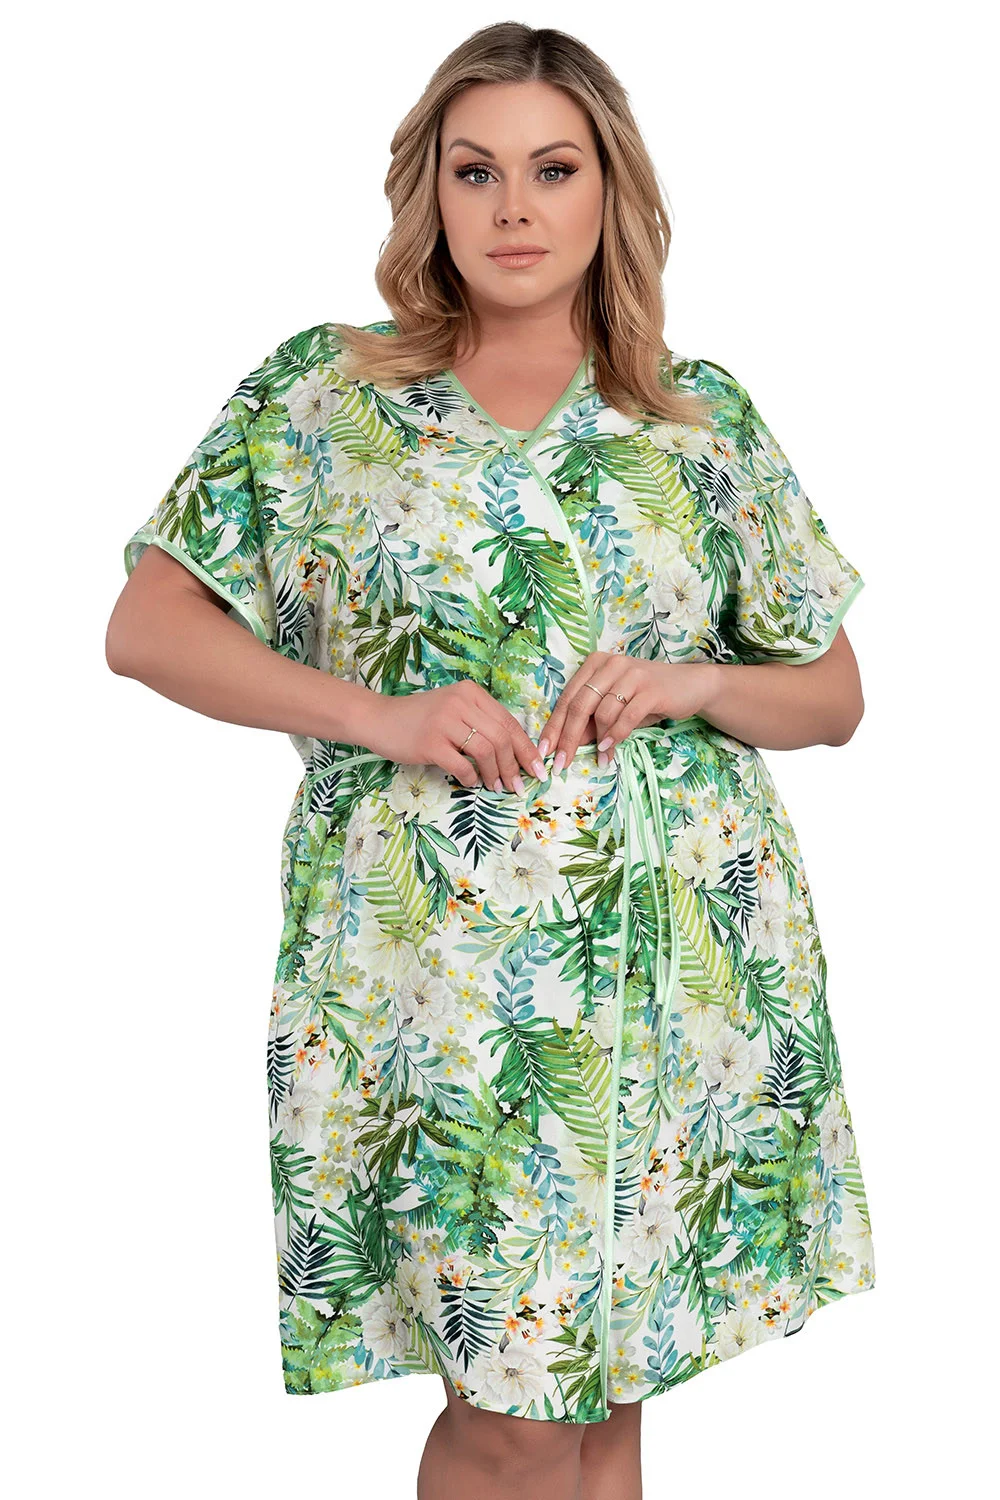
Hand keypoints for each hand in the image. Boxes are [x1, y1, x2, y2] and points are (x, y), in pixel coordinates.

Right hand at [365, 680, 548, 792]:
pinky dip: (472, 778)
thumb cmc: (420, 719)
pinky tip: (472, 783)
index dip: (527, 748)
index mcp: (471, 693)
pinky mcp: (431, 742)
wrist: (379, 719)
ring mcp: (445, 721)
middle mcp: (460, 702)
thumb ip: (482, 723)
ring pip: (487, 751)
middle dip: (515, 766)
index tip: (537, 768)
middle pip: (502, 738)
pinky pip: (463, 766)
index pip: (509, 722)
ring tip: (497, 787)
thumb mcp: (454, 710)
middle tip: (519, 786)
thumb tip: (515, 754)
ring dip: (497, 774)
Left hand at [538, 653, 712, 772]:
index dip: (553, 726)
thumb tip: (566, 745)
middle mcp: (611, 664)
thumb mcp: (615, 707)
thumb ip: (591, 722)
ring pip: (602, 712)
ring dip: (597, 740)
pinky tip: (609, 749)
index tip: (545, 751)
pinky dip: (615, 736)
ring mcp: (631, 674)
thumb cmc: (646, 697)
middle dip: (567, 738)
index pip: (567, 698)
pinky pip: (626, 717)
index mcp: (596, 663)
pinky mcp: (651, 689)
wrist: (689, 686)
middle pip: (579, 705)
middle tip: (560, 763)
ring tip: (600, 758)